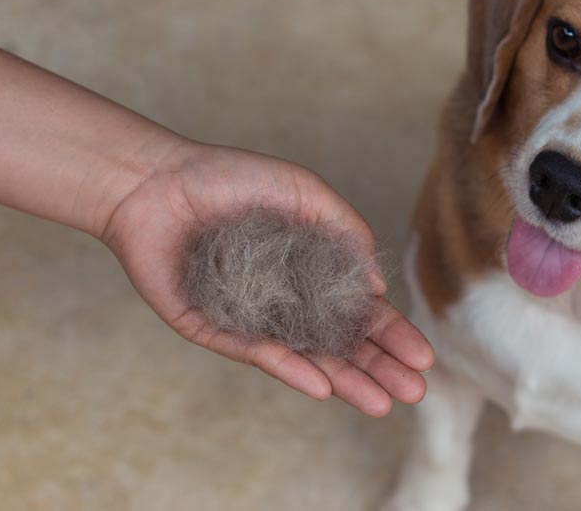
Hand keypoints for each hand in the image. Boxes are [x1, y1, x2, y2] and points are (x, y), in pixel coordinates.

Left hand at [100, 142, 433, 416]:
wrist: (158, 181)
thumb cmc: (233, 178)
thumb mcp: (304, 192)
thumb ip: (346, 231)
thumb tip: (379, 286)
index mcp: (310, 271)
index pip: (359, 311)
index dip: (391, 333)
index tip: (422, 356)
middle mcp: (286, 301)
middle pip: (339, 342)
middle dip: (378, 366)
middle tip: (415, 391)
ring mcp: (252, 319)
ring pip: (306, 358)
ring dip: (345, 381)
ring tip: (383, 403)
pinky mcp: (214, 329)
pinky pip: (256, 353)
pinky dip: (289, 368)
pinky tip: (323, 385)